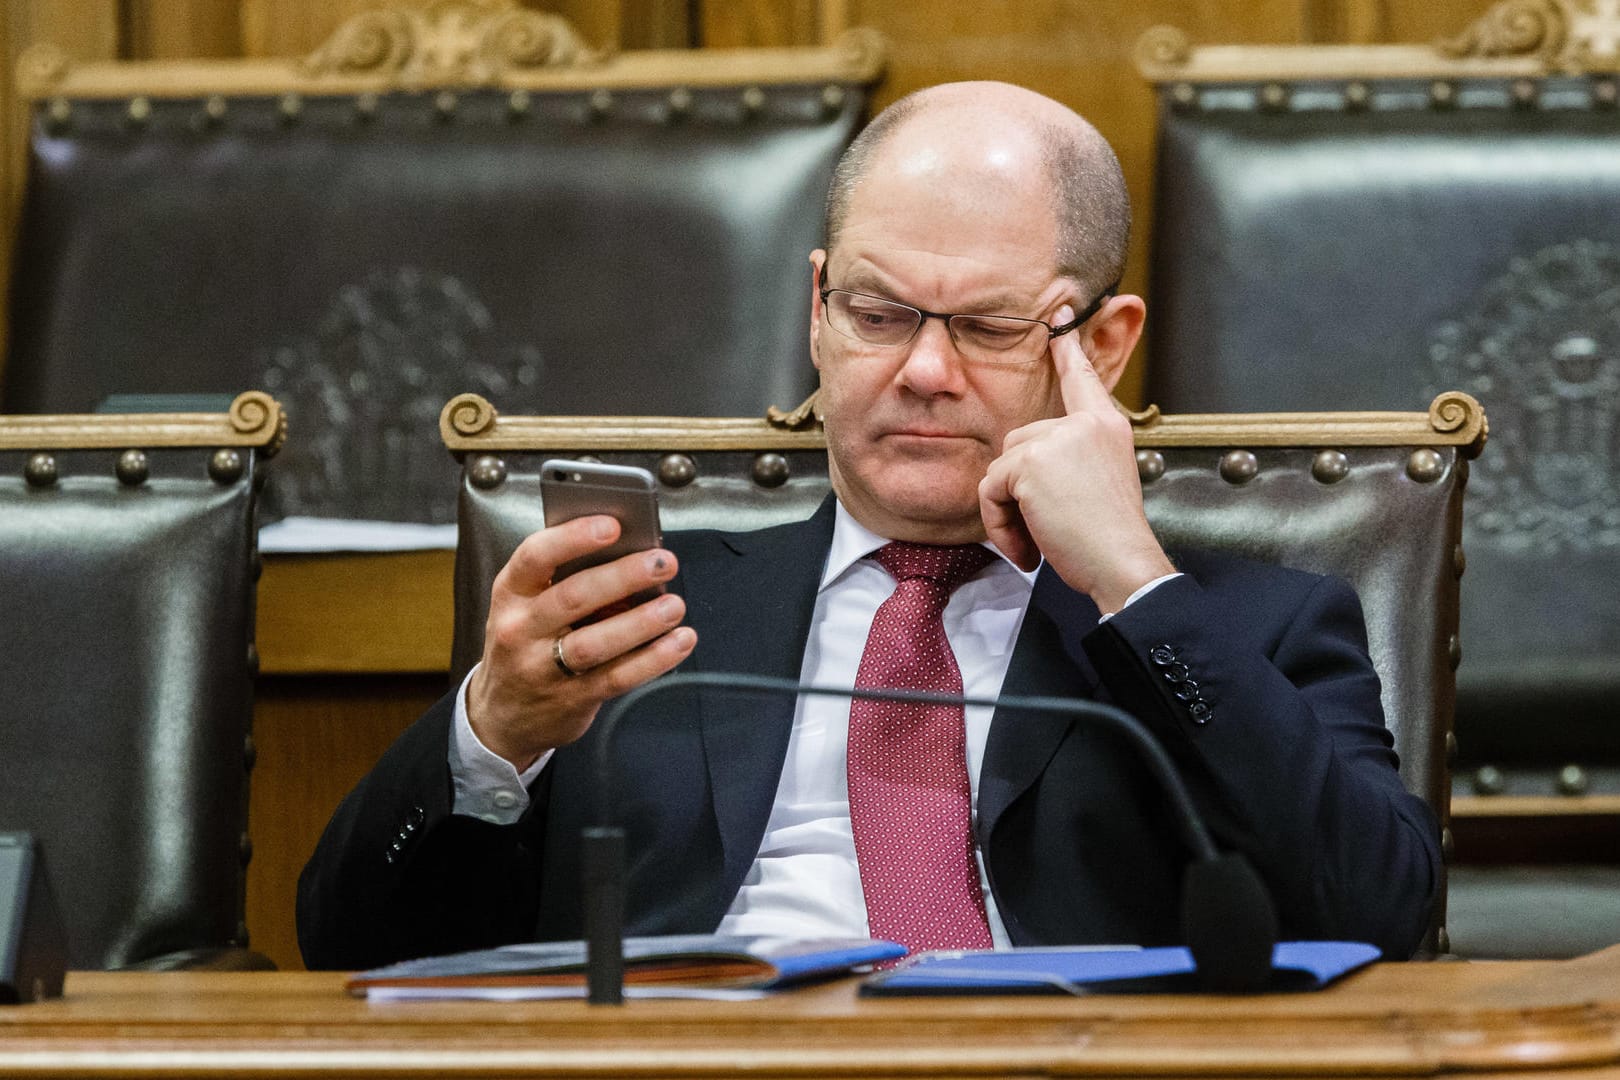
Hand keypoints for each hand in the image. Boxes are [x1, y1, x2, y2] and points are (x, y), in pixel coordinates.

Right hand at [467, 515, 695, 768]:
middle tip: (662, 562)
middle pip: (574, 597)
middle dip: (623, 576)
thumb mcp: (529, 604)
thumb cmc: (526, 642)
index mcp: (511, 592)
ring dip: (642, 622)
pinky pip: (617, 677)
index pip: (535, 556)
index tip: (613, 525)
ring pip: (595, 643)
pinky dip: (653, 659)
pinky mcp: (571, 699)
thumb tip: (632, 555)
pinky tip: (679, 641)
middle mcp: (520, 629)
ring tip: (674, 605)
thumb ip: (569, 578)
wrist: (503, 713)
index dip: (573, 537)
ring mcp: (543, 668)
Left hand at [978, 304, 1174, 612]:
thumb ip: (1071, 458)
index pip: (1082, 378)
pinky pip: (990, 488)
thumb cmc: (1110, 539)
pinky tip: (1029, 545)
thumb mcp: (1099, 482)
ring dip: (1008, 509)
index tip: (1061, 316)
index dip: (1069, 349)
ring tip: (1038, 540)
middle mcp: (1085, 423)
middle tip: (1043, 529)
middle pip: (1018, 441)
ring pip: (1000, 466)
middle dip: (1018, 489)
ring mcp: (1058, 439)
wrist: (1121, 563)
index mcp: (1106, 426)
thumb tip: (1023, 461)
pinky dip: (999, 522)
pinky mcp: (1031, 462)